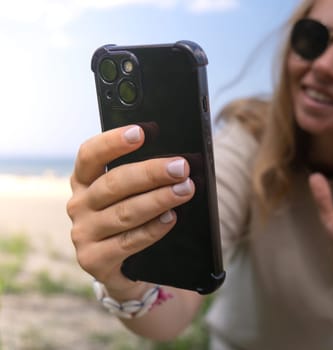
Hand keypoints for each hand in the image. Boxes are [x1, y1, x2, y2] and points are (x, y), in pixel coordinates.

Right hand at [66, 125, 194, 296]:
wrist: (130, 269)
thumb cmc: (136, 220)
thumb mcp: (135, 194)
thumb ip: (145, 177)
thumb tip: (176, 161)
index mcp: (85, 181)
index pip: (90, 155)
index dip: (113, 142)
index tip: (140, 132)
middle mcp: (79, 205)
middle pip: (114, 183)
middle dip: (151, 173)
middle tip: (180, 167)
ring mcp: (83, 233)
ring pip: (124, 212)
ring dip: (158, 199)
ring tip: (185, 190)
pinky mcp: (93, 259)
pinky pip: (128, 241)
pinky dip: (153, 229)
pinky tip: (171, 218)